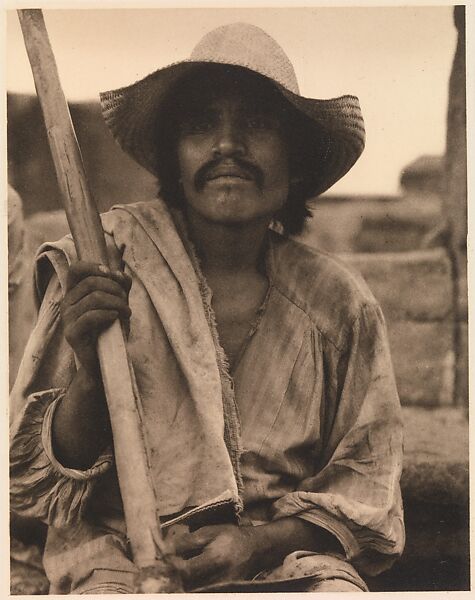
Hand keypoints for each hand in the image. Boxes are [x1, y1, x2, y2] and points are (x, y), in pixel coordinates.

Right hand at [60, 261, 131, 375]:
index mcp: (75, 292)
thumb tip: (121, 265)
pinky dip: (109, 313)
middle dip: (115, 288)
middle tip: (126, 301)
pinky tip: (117, 318)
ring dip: (117, 302)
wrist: (105, 361)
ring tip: (127, 312)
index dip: (95, 266)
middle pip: (92, 282)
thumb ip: (120, 284)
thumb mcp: (118, 302)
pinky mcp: (72, 334)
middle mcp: (67, 302)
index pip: (76, 269)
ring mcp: (68, 318)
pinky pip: (92, 315)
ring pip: (95, 297)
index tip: (112, 274)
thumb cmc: (111, 330)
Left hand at [170, 524, 263, 588]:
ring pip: (192, 590)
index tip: (162, 560)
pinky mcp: (222, 592)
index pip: (185, 570)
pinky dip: (191, 585)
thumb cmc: (229, 537)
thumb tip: (165, 550)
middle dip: (173, 576)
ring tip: (176, 571)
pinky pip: (201, 591)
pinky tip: (188, 577)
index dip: (170, 566)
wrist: (253, 549)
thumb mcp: (208, 532)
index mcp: (215, 559)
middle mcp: (218, 578)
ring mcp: (221, 589)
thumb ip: (186, 542)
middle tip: (165, 567)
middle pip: (186, 584)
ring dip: (181, 582)